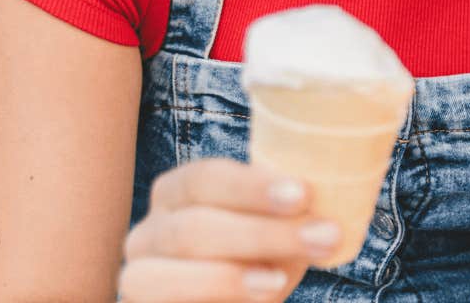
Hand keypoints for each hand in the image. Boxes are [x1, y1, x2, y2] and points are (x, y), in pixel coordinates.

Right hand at [118, 161, 337, 301]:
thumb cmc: (260, 263)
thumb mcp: (279, 233)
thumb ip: (292, 212)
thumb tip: (331, 198)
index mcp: (180, 192)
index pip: (206, 178)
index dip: (252, 187)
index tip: (304, 194)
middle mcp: (150, 229)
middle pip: (195, 226)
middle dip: (263, 233)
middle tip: (322, 237)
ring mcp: (138, 272)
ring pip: (174, 269)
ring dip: (233, 274)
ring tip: (277, 282)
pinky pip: (166, 301)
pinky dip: (214, 295)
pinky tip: (259, 297)